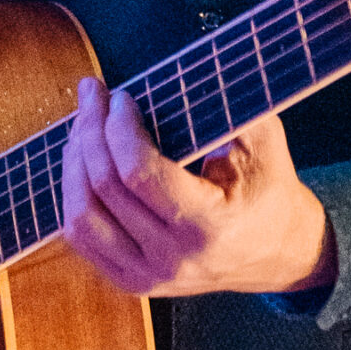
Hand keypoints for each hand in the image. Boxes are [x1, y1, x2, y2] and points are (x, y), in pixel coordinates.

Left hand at [61, 74, 336, 299]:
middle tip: (92, 93)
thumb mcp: (264, 141)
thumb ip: (229, 105)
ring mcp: (149, 277)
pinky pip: (82, 238)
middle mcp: (175, 259)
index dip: (118, 128)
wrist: (277, 252)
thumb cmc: (269, 187)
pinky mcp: (132, 281)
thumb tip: (185, 68)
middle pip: (104, 188)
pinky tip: (81, 161)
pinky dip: (73, 194)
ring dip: (73, 163)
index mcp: (209, 226)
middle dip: (89, 130)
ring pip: (81, 217)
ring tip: (83, 125)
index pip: (139, 174)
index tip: (121, 96)